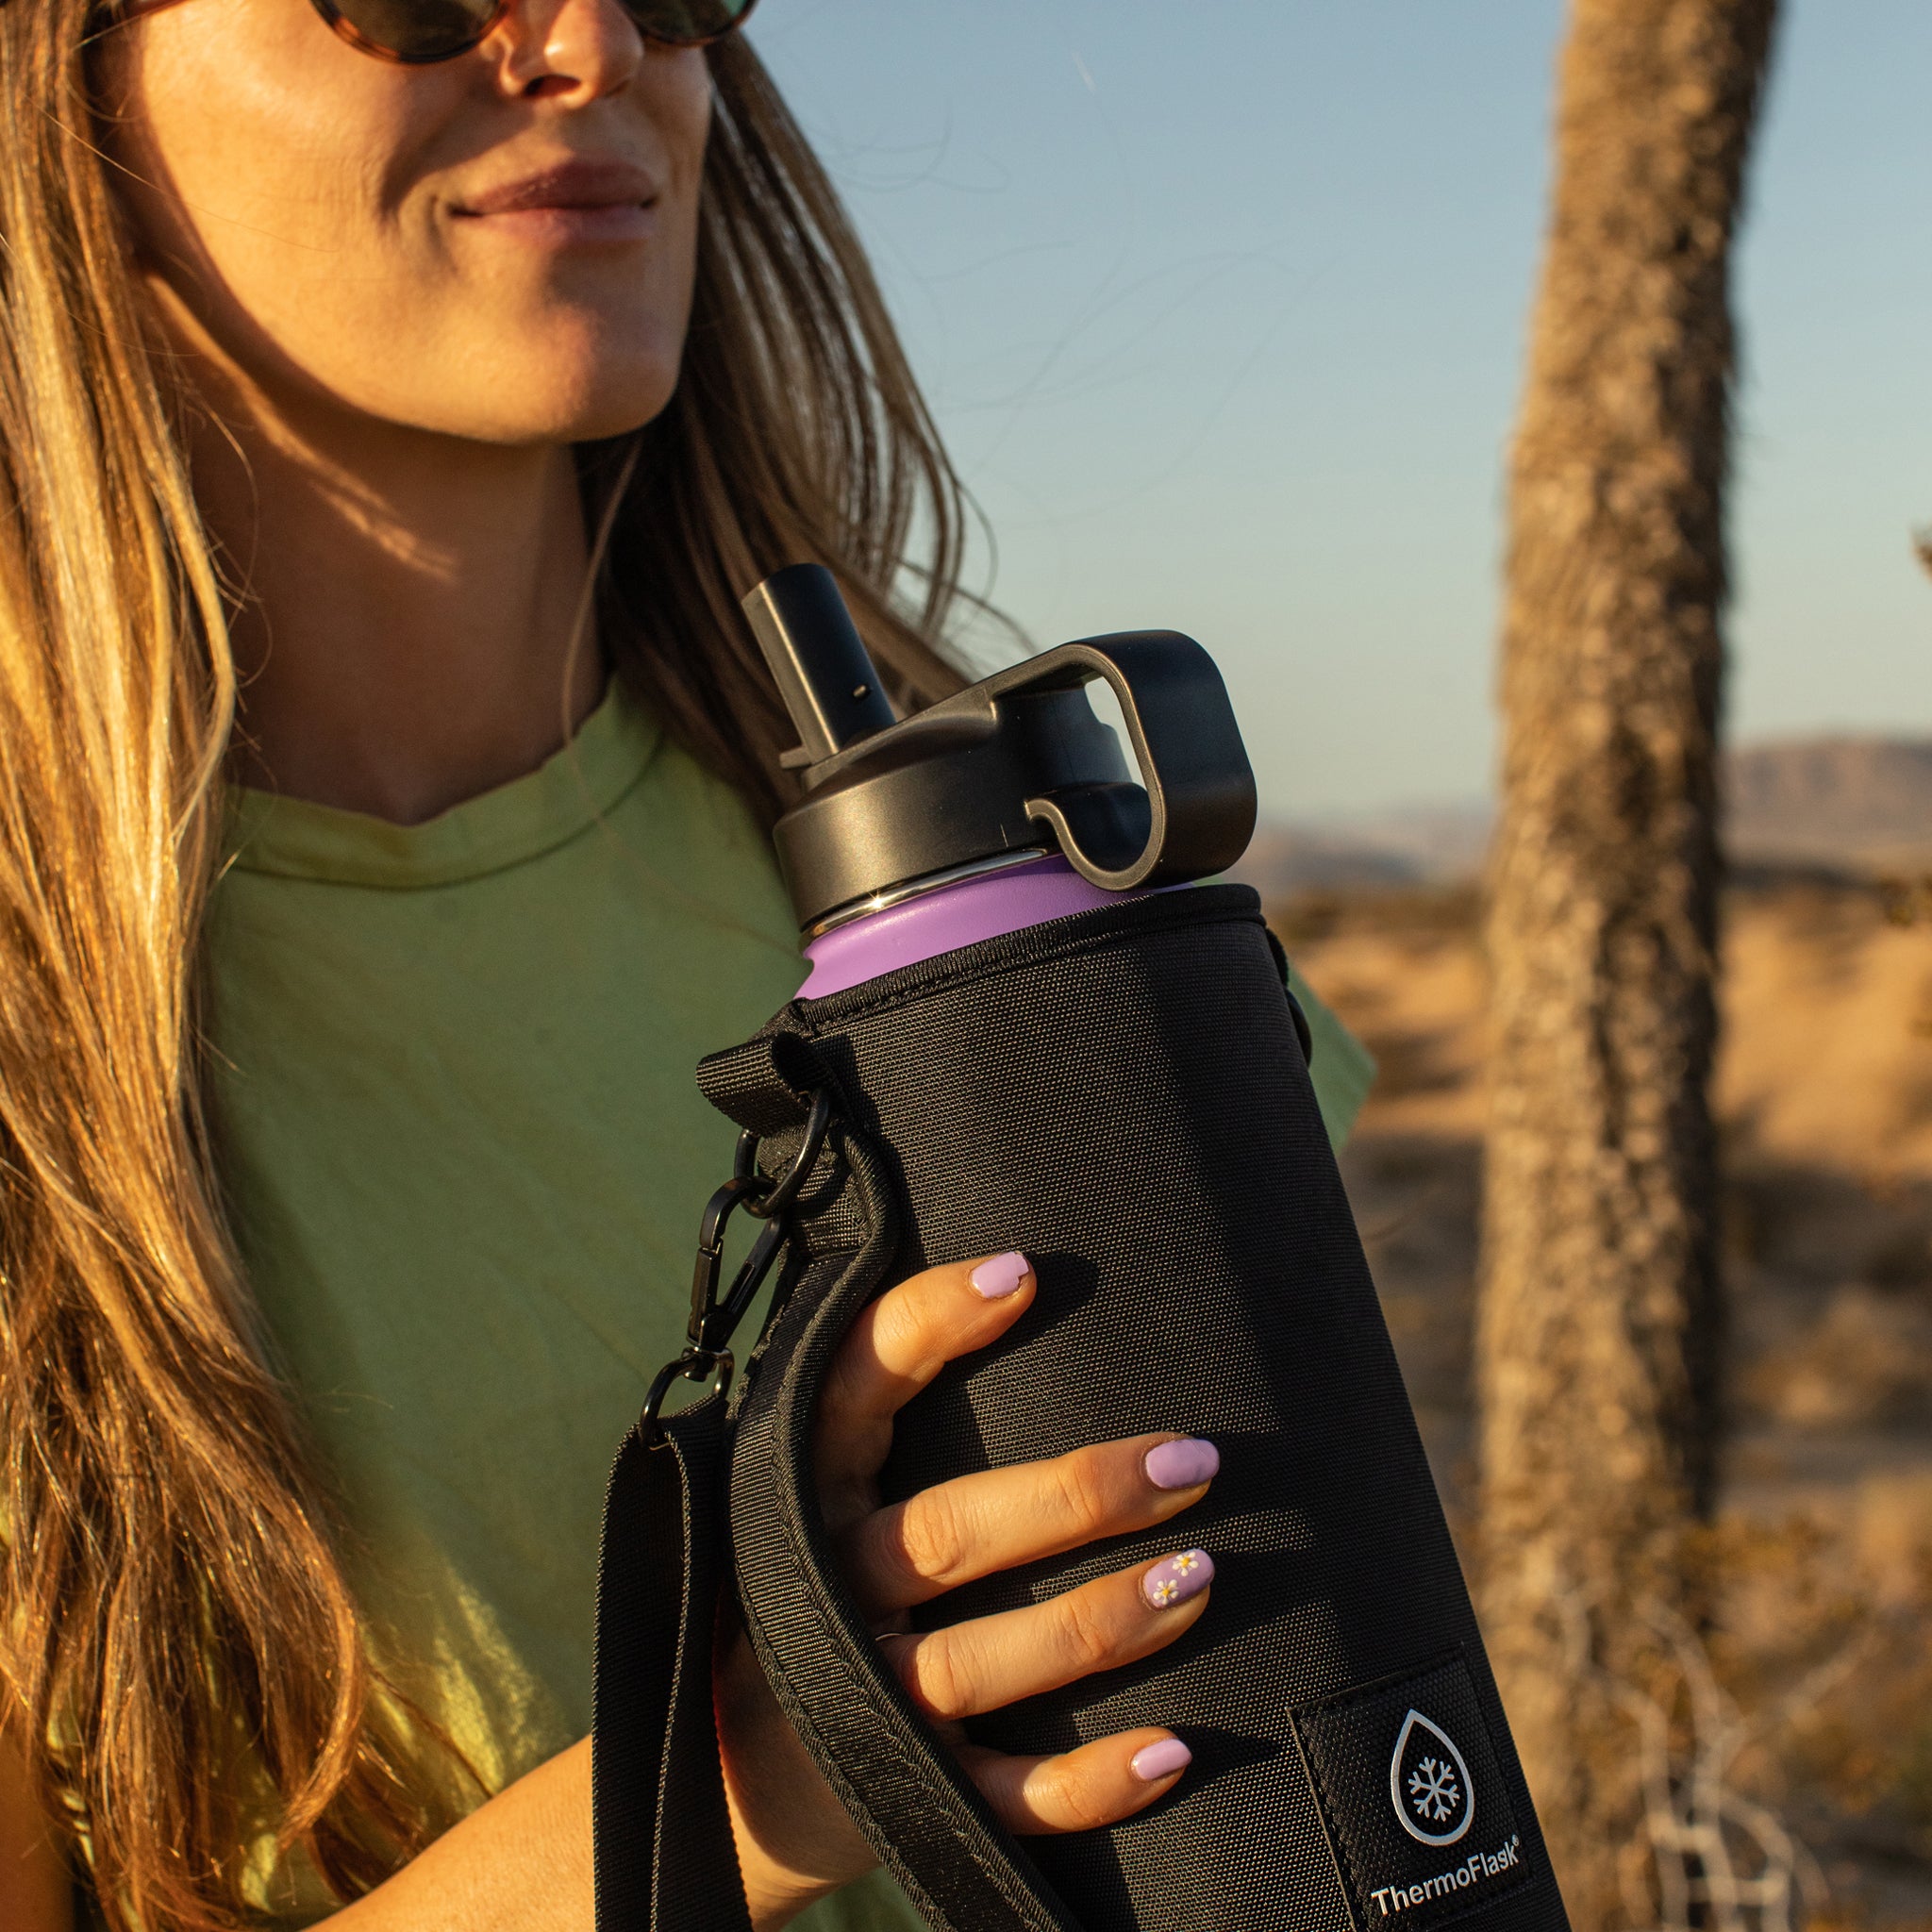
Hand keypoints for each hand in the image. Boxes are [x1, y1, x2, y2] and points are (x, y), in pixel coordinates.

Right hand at [714, 1251, 1218, 1930]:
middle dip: (1076, 1494)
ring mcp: (865, 1703)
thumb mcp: (813, 1498)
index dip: (923, 1329)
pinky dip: (1088, 1782)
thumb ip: (883, 1421)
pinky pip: (1004, 1799)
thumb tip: (1017, 1278)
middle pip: (947, 1534)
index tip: (1019, 1272)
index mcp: (799, 1499)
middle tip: (1192, 1458)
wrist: (737, 1777)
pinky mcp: (910, 1796)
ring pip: (980, 1662)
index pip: (848, 1394)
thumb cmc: (810, 1588)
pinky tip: (1174, 1748)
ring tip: (1200, 1574)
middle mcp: (824, 1595)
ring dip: (1097, 1621)